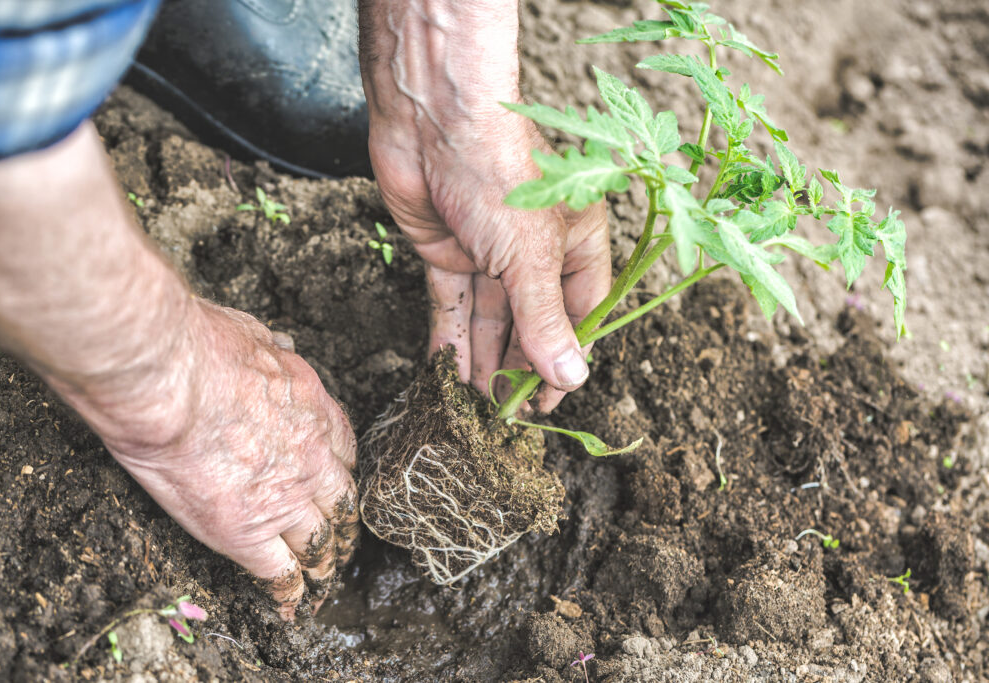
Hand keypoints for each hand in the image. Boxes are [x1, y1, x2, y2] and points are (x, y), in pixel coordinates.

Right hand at [97, 300, 358, 620]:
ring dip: (324, 560)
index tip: (335, 484)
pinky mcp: (245, 530)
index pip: (345, 451)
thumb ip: (274, 348)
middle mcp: (311, 457)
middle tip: (340, 539)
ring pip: (319, 540)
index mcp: (314, 410)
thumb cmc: (199, 344)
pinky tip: (291, 604)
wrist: (167, 376)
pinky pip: (279, 572)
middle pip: (342, 501)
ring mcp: (283, 497)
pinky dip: (288, 591)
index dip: (340, 472)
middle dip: (343, 522)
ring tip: (324, 578)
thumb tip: (279, 344)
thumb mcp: (255, 333)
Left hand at [360, 0, 610, 411]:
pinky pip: (450, 304)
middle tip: (504, 414)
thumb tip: (571, 377)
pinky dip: (448, 337)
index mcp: (576, 243)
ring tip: (473, 406)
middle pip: (530, 321)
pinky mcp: (445, 250)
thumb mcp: (531, 255)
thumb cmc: (499, 170)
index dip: (565, 358)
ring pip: (489, 318)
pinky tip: (445, 373)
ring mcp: (488, 251)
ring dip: (482, 360)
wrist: (431, 117)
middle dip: (518, 367)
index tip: (549, 402)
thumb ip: (545, 319)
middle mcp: (534, 250)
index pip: (579, 314)